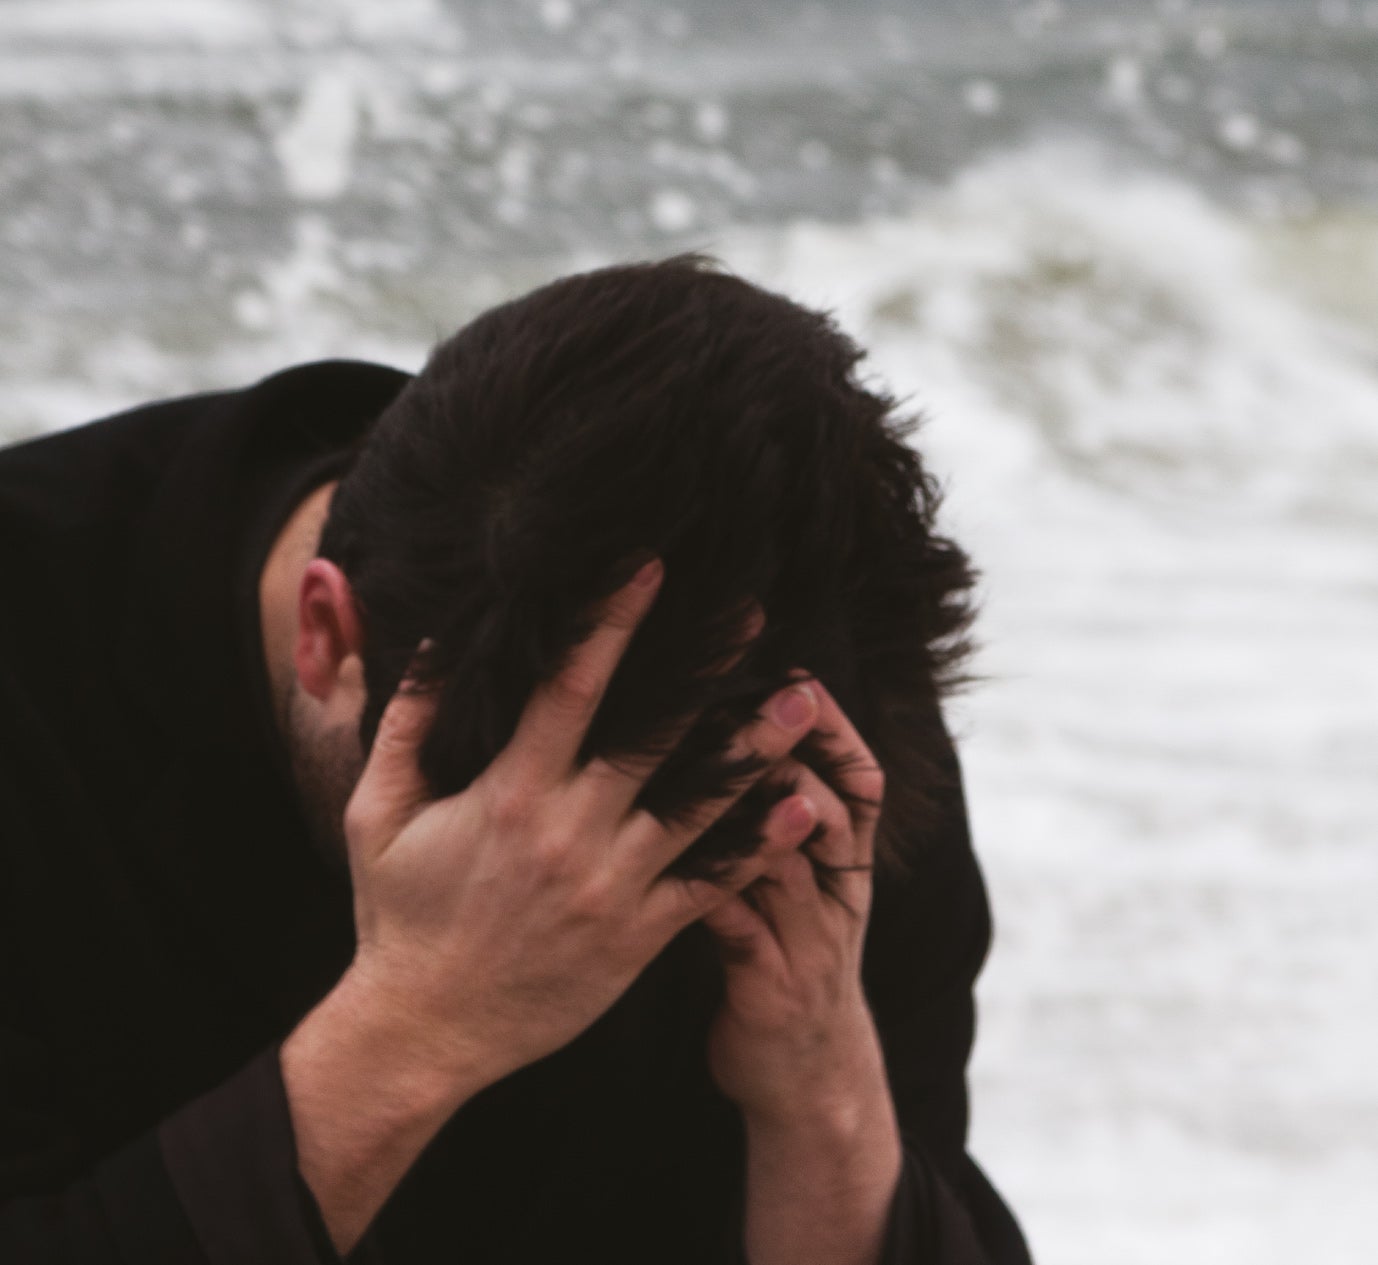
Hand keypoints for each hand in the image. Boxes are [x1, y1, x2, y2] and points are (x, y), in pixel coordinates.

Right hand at [285, 562, 826, 1250]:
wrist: (424, 1033)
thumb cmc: (398, 915)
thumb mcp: (377, 813)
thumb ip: (405, 724)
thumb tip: (433, 643)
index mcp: (510, 793)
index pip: (571, 688)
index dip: (612, 623)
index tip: (648, 568)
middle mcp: (570, 833)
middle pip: (655, 736)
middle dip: (708, 671)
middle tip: (755, 615)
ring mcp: (611, 888)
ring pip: (699, 808)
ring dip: (755, 752)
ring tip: (803, 704)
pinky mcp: (637, 938)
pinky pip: (709, 888)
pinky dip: (759, 849)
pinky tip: (801, 810)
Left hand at [702, 674, 891, 1128]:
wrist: (808, 1083)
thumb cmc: (787, 960)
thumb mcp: (801, 887)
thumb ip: (775, 818)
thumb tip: (735, 731)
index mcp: (846, 866)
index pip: (859, 780)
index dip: (834, 727)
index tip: (798, 674)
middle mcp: (837, 897)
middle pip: (828, 807)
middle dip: (790, 751)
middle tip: (748, 703)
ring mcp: (808, 944)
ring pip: (786, 860)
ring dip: (751, 810)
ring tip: (708, 763)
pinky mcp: (770, 988)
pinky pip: (743, 928)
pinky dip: (714, 887)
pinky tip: (672, 856)